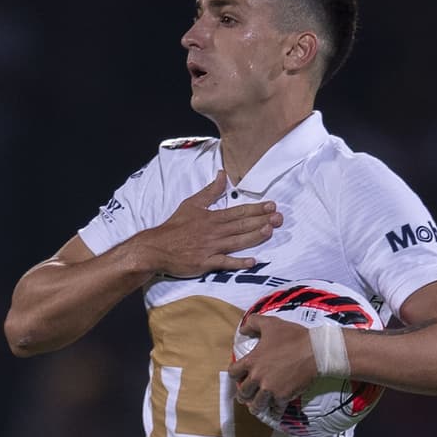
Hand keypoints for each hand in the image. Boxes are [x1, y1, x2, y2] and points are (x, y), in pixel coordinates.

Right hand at [135, 173, 281, 277]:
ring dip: (254, 237)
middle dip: (261, 220)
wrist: (157, 247)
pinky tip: (252, 261)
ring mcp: (210, 247)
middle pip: (241, 225)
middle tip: (279, 218)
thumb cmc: (175, 226)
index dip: (256, 209)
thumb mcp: (191, 204)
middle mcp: (214, 231)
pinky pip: (225, 262)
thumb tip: (222, 174)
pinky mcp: (205, 262)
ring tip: (270, 231)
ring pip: (236, 241)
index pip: (238, 212)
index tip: (272, 206)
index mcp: (212, 217)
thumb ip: (209, 191)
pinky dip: (238, 262)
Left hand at [230, 314, 318, 419]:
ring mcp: (270, 389)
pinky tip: (275, 410)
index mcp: (252, 361)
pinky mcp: (283, 397)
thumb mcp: (271, 323)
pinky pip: (275, 409)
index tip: (239, 376)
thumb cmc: (293, 336)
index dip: (235, 375)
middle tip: (246, 395)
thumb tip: (243, 329)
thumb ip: (253, 323)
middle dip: (243, 395)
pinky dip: (274, 410)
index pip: (233, 373)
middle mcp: (258, 377)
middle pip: (243, 393)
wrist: (315, 351)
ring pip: (256, 405)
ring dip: (255, 406)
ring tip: (257, 406)